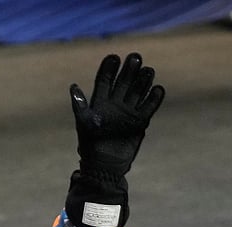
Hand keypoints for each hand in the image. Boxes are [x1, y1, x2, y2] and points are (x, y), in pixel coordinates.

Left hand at [70, 53, 163, 177]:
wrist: (104, 164)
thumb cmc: (90, 144)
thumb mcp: (83, 122)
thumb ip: (80, 105)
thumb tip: (73, 86)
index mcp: (100, 101)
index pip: (104, 79)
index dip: (109, 68)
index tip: (114, 57)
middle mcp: (115, 103)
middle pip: (124, 81)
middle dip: (129, 69)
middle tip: (135, 57)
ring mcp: (129, 111)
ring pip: (138, 90)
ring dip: (143, 80)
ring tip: (148, 70)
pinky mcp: (140, 121)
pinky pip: (149, 106)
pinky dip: (154, 98)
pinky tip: (158, 89)